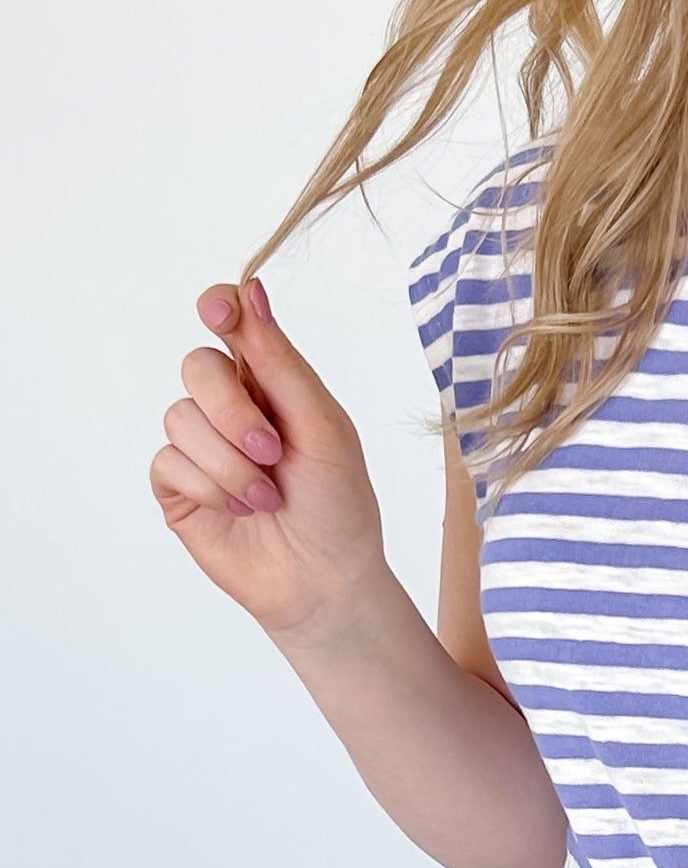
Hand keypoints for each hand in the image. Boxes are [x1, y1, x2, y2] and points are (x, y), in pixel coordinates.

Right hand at [150, 275, 387, 642]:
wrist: (324, 578)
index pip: (232, 324)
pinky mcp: (177, 486)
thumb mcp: (323, 425)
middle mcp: (231, 407)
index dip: (220, 308)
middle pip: (198, 366)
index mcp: (272, 383)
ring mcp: (200, 446)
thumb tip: (251, 290)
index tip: (219, 312)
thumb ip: (281, 361)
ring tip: (267, 497)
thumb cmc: (338, 502)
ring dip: (231, 463)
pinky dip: (211, 486)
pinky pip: (169, 461)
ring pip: (180, 418)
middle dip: (233, 409)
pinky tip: (242, 509)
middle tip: (272, 450)